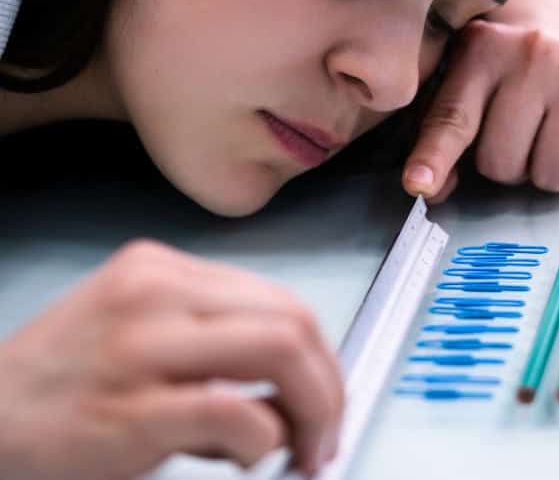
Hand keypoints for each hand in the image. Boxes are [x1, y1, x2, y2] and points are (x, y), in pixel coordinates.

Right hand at [0, 240, 343, 479]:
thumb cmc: (63, 385)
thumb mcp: (139, 334)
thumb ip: (213, 343)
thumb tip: (294, 387)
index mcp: (161, 270)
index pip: (278, 298)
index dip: (320, 354)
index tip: (326, 394)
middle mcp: (157, 293)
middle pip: (292, 317)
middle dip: (328, 383)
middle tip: (326, 433)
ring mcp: (143, 345)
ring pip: (279, 347)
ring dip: (314, 406)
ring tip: (303, 449)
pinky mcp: (132, 409)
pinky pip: (236, 409)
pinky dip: (264, 437)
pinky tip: (250, 455)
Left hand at [403, 0, 558, 202]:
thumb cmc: (502, 73)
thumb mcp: (462, 86)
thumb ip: (439, 136)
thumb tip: (430, 188)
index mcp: (482, 49)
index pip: (455, 118)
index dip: (435, 157)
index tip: (417, 183)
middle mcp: (535, 53)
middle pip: (503, 164)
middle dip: (505, 164)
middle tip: (517, 131)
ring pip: (552, 175)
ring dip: (546, 169)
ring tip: (548, 131)